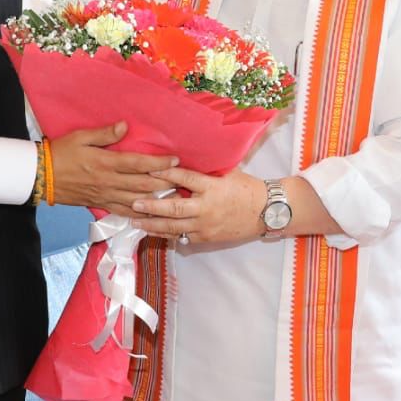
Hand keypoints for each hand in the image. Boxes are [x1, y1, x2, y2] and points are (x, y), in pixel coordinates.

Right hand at [49, 122, 176, 212]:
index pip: (138, 164)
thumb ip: (105, 134)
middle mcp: (109, 182)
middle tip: (182, 179)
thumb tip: (125, 126)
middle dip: (165, 182)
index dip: (159, 163)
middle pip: (143, 185)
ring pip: (137, 200)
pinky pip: (124, 211)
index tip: (175, 159)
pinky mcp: (101, 204)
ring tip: (174, 196)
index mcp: (106, 163)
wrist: (41, 176)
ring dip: (157, 199)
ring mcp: (106, 196)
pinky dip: (140, 213)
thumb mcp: (81, 137)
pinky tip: (152, 214)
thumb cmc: (61, 152)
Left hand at [131, 168, 264, 244]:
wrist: (266, 211)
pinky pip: (183, 237)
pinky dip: (167, 234)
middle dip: (152, 205)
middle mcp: (207, 207)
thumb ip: (206, 172)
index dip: (166, 174)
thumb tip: (184, 162)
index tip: (149, 171)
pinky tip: (154, 231)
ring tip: (136, 221)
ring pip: (174, 227)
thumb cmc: (247, 189)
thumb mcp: (228, 174)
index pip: (185, 179)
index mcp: (212, 187)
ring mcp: (206, 226)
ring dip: (153, 224)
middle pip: (174, 207)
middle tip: (134, 202)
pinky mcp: (207, 238)